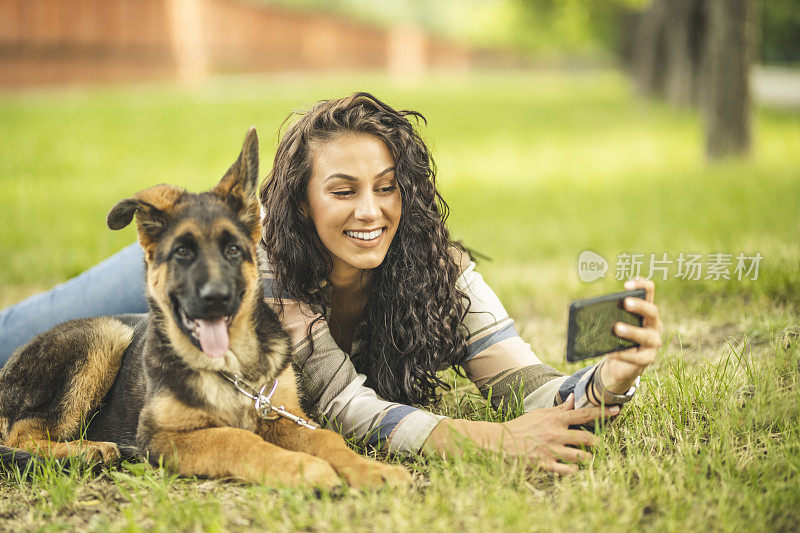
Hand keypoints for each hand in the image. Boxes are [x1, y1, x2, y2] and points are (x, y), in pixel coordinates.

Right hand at [499, 394, 617, 473]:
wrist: (500, 442)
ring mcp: (552, 451)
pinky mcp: (546, 465)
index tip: (617, 409)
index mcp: (555, 419)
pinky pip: (568, 471)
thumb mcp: (539, 414)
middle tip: (600, 444)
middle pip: (588, 438)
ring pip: (581, 457)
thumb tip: (573, 398)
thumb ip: (559, 408)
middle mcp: (556, 434)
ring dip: (587, 458)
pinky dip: (574, 471)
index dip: (603, 412)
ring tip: (587, 457)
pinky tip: (573, 469)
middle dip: (598, 442)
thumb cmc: (521, 427)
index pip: (584, 414)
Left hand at [595, 278, 663, 397]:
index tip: (627, 284)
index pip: (649, 292)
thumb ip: (606, 316)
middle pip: (652, 312)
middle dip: (640, 306)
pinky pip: (638, 357)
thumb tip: (588, 312)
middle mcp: (653, 324)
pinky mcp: (647, 359)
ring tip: (617, 328)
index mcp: (645, 310)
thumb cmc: (615, 338)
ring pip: (647, 336)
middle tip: (625, 302)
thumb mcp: (610, 324)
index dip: (641, 285)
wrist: (619, 364)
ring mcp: (653, 342)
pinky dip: (624, 355)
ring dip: (632, 331)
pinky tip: (611, 352)